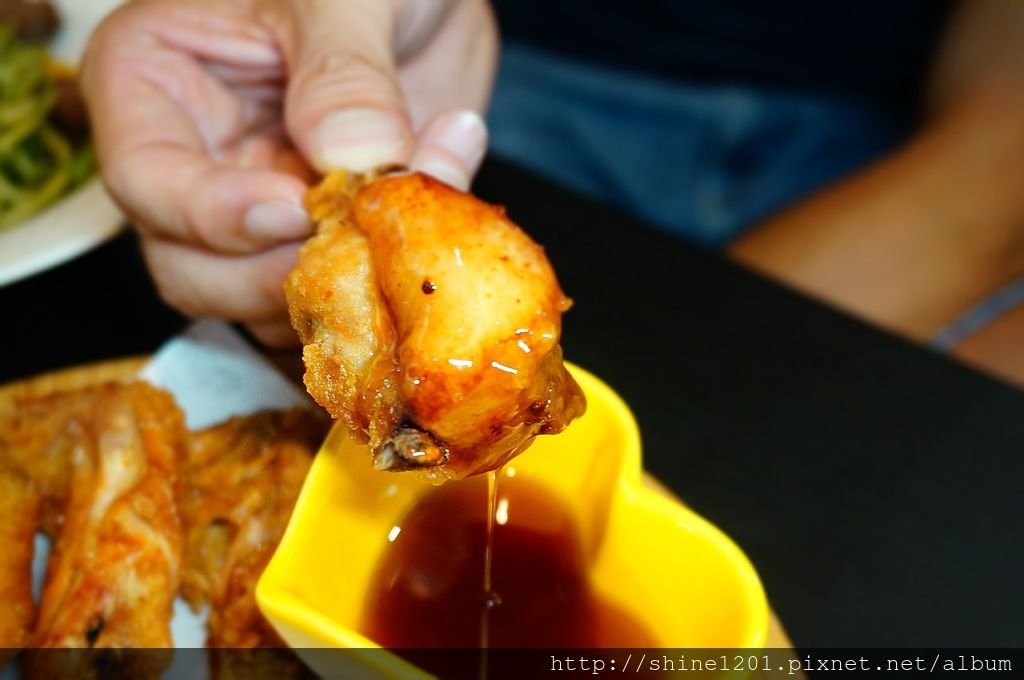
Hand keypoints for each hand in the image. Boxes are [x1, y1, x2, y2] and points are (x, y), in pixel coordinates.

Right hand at [81, 0, 495, 344]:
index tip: (296, 210)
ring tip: (427, 186)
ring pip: (266, 300)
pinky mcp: (320, 239)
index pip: (147, 183)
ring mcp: (258, 208)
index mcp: (154, 83)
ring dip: (351, 280)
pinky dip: (388, 278)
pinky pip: (336, 294)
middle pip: (195, 270)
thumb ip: (342, 71)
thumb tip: (349, 156)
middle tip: (363, 237)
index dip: (215, 215)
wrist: (426, 2)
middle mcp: (195, 161)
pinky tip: (436, 210)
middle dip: (282, 271)